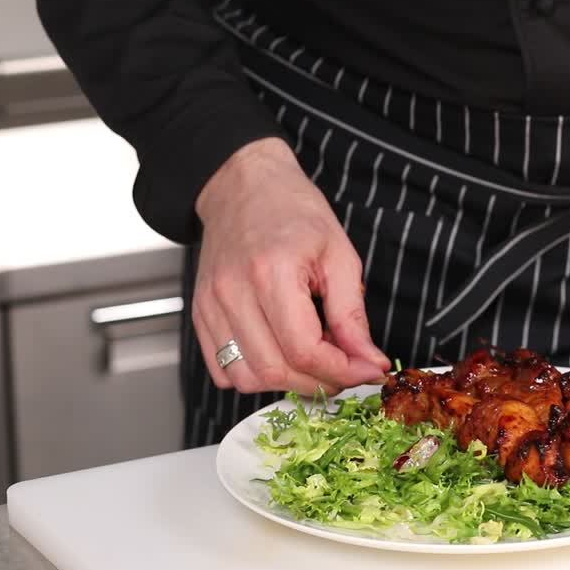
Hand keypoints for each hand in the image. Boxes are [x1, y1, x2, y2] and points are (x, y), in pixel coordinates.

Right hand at [192, 138, 390, 395]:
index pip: (304, 350)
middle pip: (274, 369)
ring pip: (246, 377)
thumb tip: (369, 361)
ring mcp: (211, 305)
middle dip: (319, 382)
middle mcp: (233, 293)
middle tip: (346, 369)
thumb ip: (352, 315)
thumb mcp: (340, 255)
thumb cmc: (293, 211)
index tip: (367, 371)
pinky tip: (282, 353)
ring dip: (287, 383)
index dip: (341, 371)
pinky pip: (224, 369)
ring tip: (314, 360)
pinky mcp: (200, 314)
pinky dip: (256, 375)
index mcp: (272, 272)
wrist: (244, 186)